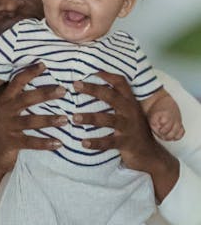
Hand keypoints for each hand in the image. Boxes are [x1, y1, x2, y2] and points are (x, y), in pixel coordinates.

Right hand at [0, 63, 66, 172]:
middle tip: (63, 90)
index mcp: (6, 102)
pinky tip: (58, 143)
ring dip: (49, 120)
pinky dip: (45, 143)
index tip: (44, 64)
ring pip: (30, 121)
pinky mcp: (10, 142)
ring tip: (65, 119)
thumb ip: (21, 101)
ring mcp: (7, 127)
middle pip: (26, 99)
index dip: (29, 73)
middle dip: (45, 93)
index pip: (16, 82)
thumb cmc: (6, 131)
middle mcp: (5, 112)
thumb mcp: (10, 113)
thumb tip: (46, 88)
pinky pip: (30, 142)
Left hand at [73, 70, 179, 199]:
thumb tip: (93, 90)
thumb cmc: (133, 131)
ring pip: (108, 120)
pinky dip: (96, 143)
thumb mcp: (127, 114)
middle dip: (93, 89)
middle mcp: (130, 112)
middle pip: (111, 96)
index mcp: (130, 102)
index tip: (90, 69)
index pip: (120, 83)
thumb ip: (115, 103)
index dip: (106, 74)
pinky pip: (109, 142)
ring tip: (74, 118)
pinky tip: (83, 143)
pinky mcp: (126, 143)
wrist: (150, 155)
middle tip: (75, 85)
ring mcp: (129, 127)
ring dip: (90, 118)